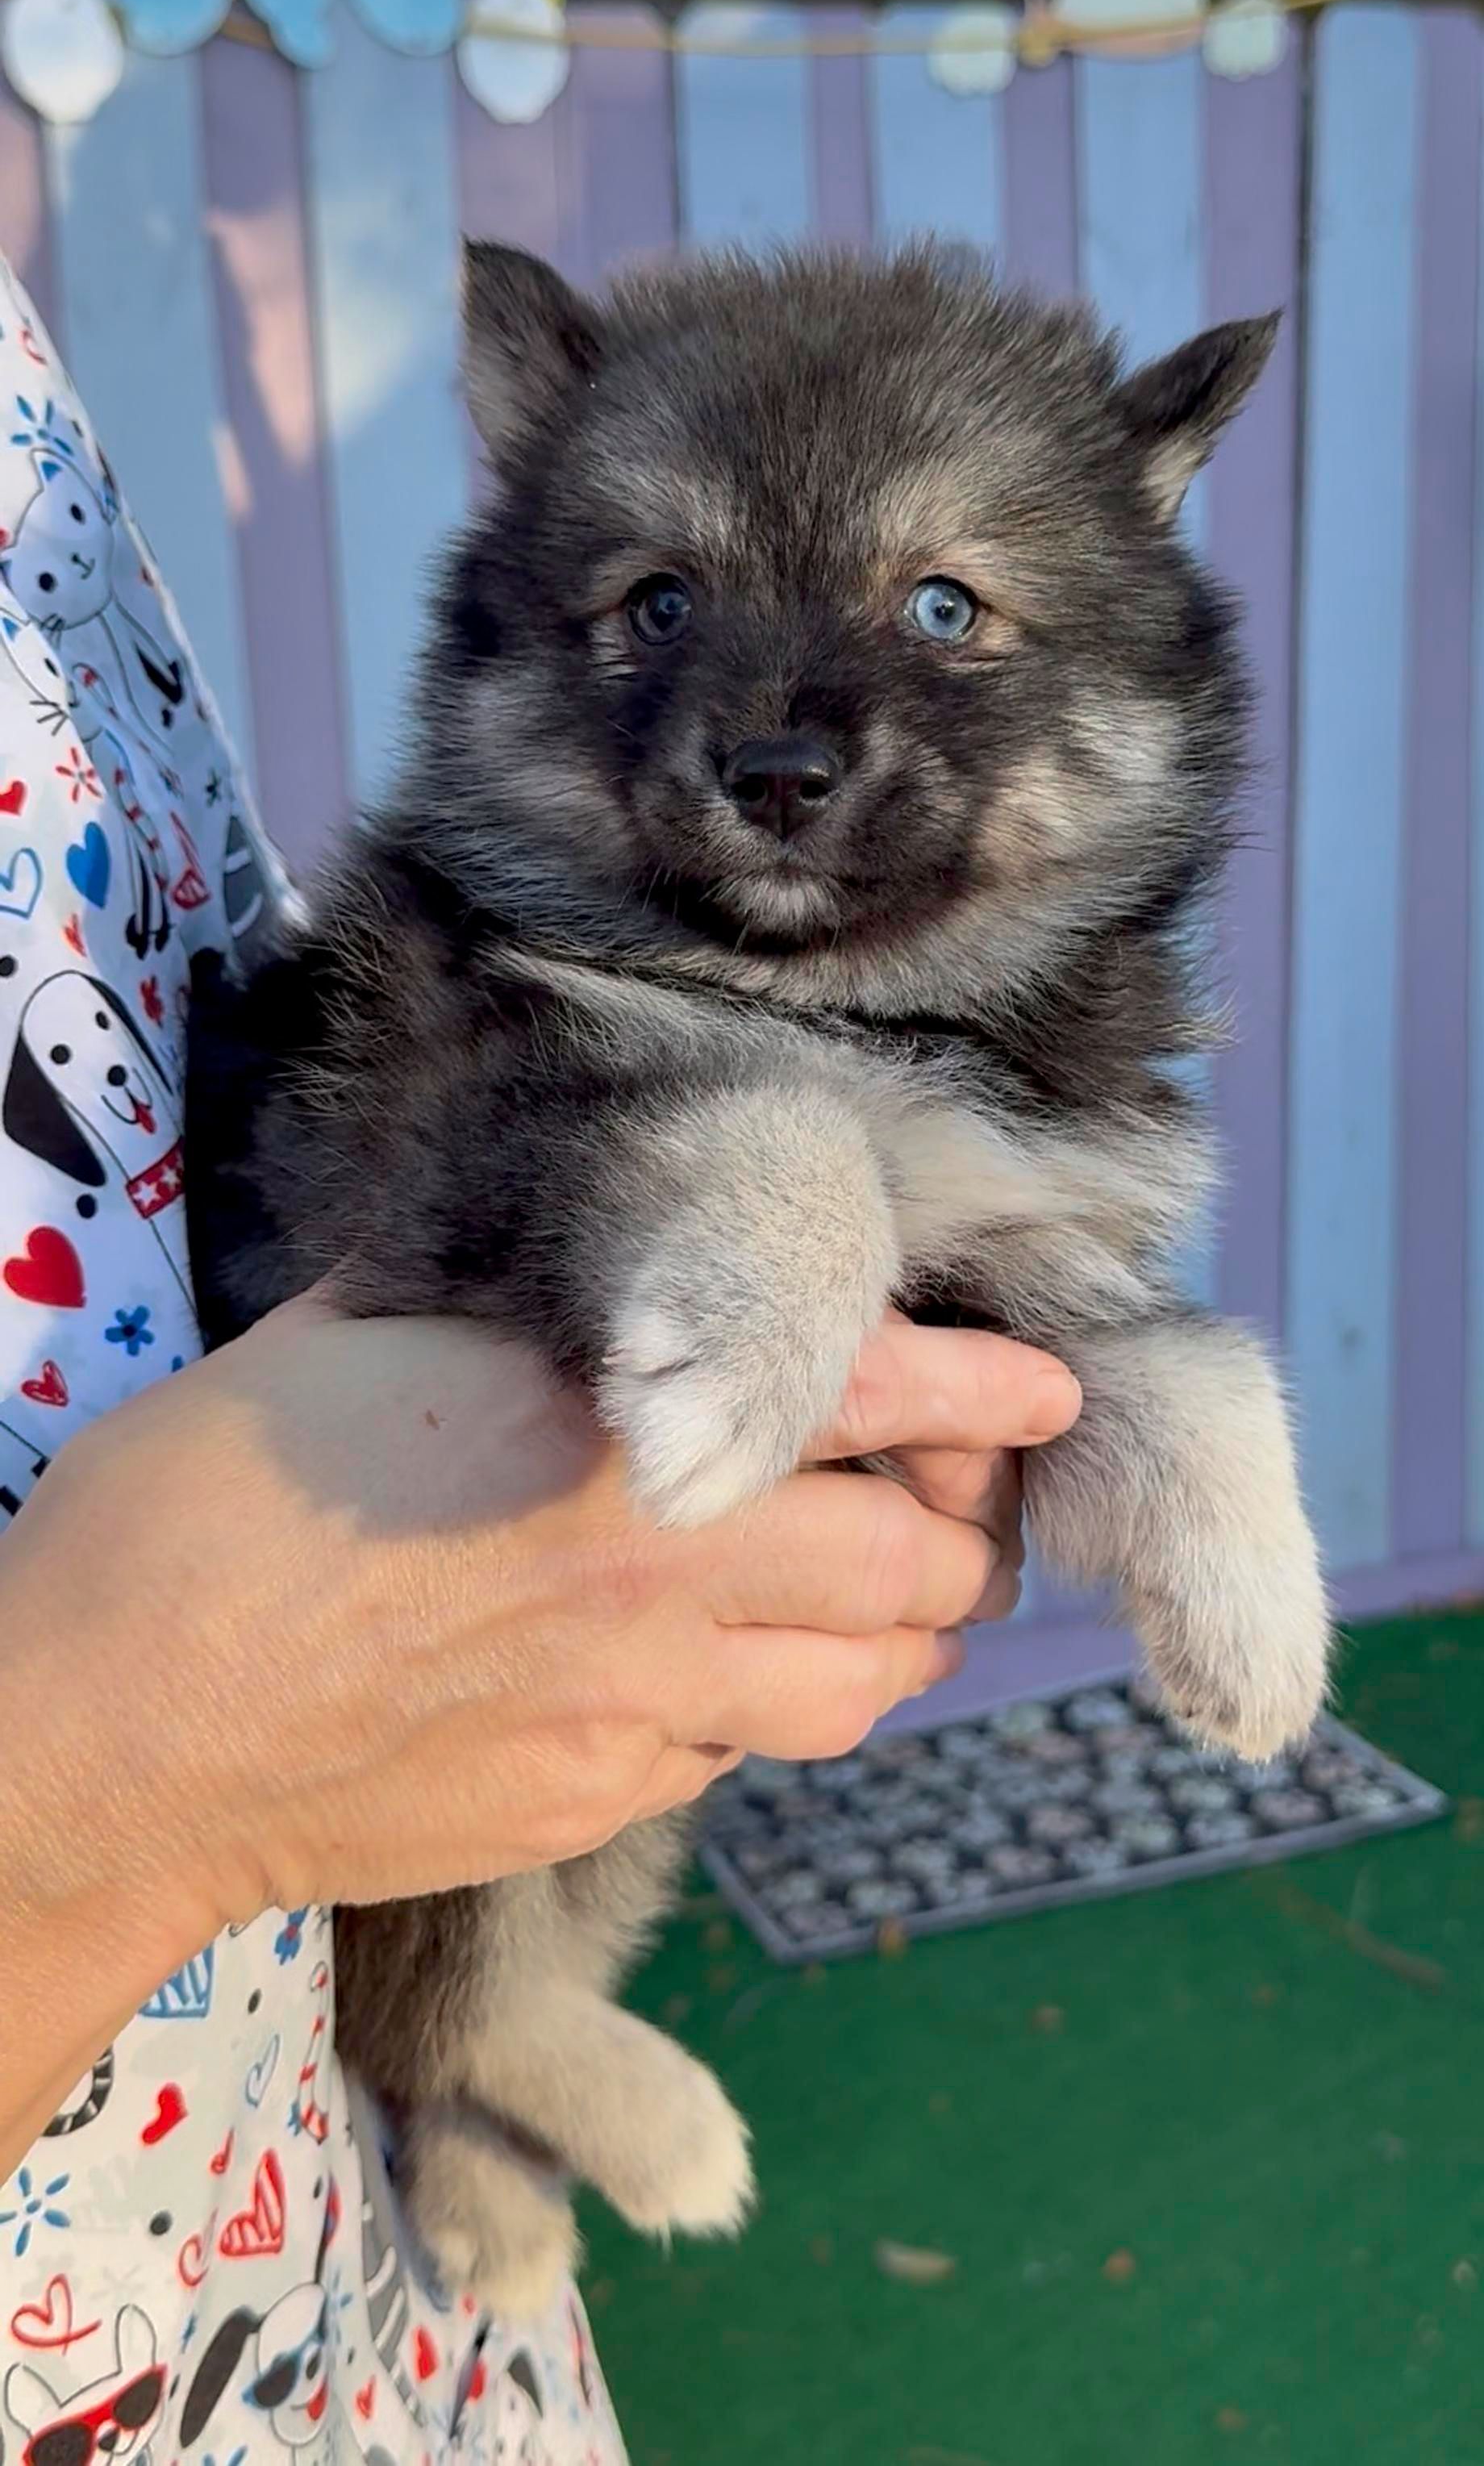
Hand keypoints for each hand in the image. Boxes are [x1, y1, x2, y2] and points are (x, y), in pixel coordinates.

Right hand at [0, 1294, 1077, 2161]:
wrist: (109, 1735)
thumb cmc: (199, 1510)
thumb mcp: (347, 1334)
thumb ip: (492, 1287)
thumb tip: (557, 1239)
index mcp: (608, 1432)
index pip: (871, 1396)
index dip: (985, 1389)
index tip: (1045, 1388)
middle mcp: (656, 1581)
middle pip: (914, 1573)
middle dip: (963, 1535)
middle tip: (951, 1501)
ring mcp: (630, 1715)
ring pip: (860, 1694)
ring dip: (899, 1642)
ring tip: (882, 1601)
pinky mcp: (587, 1809)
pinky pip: (739, 1758)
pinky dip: (768, 1710)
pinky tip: (719, 1675)